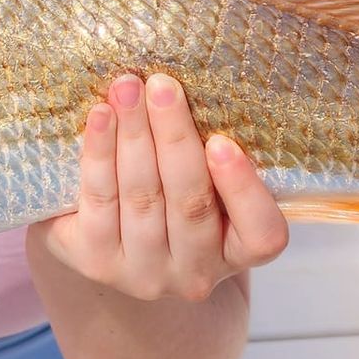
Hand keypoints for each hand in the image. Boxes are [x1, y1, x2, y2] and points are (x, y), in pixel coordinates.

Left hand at [33, 73, 288, 301]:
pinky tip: (100, 116)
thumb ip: (216, 152)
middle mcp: (196, 273)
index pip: (262, 234)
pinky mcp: (96, 262)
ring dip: (133, 134)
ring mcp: (144, 274)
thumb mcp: (209, 184)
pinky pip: (100, 199)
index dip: (244, 190)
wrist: (107, 238)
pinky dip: (99, 152)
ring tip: (127, 87)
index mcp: (238, 252)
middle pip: (190, 204)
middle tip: (162, 85)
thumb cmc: (172, 195)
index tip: (223, 142)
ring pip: (142, 198)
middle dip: (174, 137)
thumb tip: (200, 85)